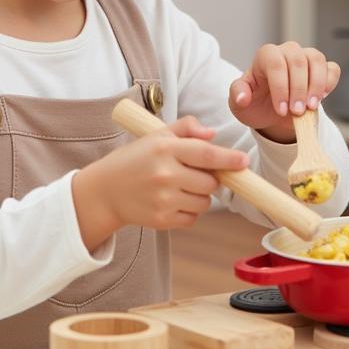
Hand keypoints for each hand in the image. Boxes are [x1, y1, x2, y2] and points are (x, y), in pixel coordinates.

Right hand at [72, 116, 250, 249]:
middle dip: (210, 178)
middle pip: (211, 182)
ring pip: (205, 202)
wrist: (104, 191)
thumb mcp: (155, 136)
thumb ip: (185, 128)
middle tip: (193, 173)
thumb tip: (212, 134)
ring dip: (200, 196)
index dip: (229, 159)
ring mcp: (163, 199)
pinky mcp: (161, 220)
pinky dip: (189, 212)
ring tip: (180, 187)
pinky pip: (192, 219)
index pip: (206, 154)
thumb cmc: (134, 160)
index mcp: (164, 149)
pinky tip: (172, 201)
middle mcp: (164, 174)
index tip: (244, 162)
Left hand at [228, 41, 340, 140]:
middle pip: (298, 61)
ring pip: (317, 60)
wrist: (272, 113)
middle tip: (296, 111)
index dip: (280, 87)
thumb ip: (238, 96)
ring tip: (310, 107)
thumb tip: (243, 97)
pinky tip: (321, 97)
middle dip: (298, 89)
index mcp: (266, 56)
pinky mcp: (322, 68)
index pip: (275, 63)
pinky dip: (329, 83)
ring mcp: (306, 57)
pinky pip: (332, 68)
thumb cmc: (256, 103)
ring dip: (316, 86)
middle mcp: (287, 51)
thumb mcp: (239, 103)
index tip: (280, 109)